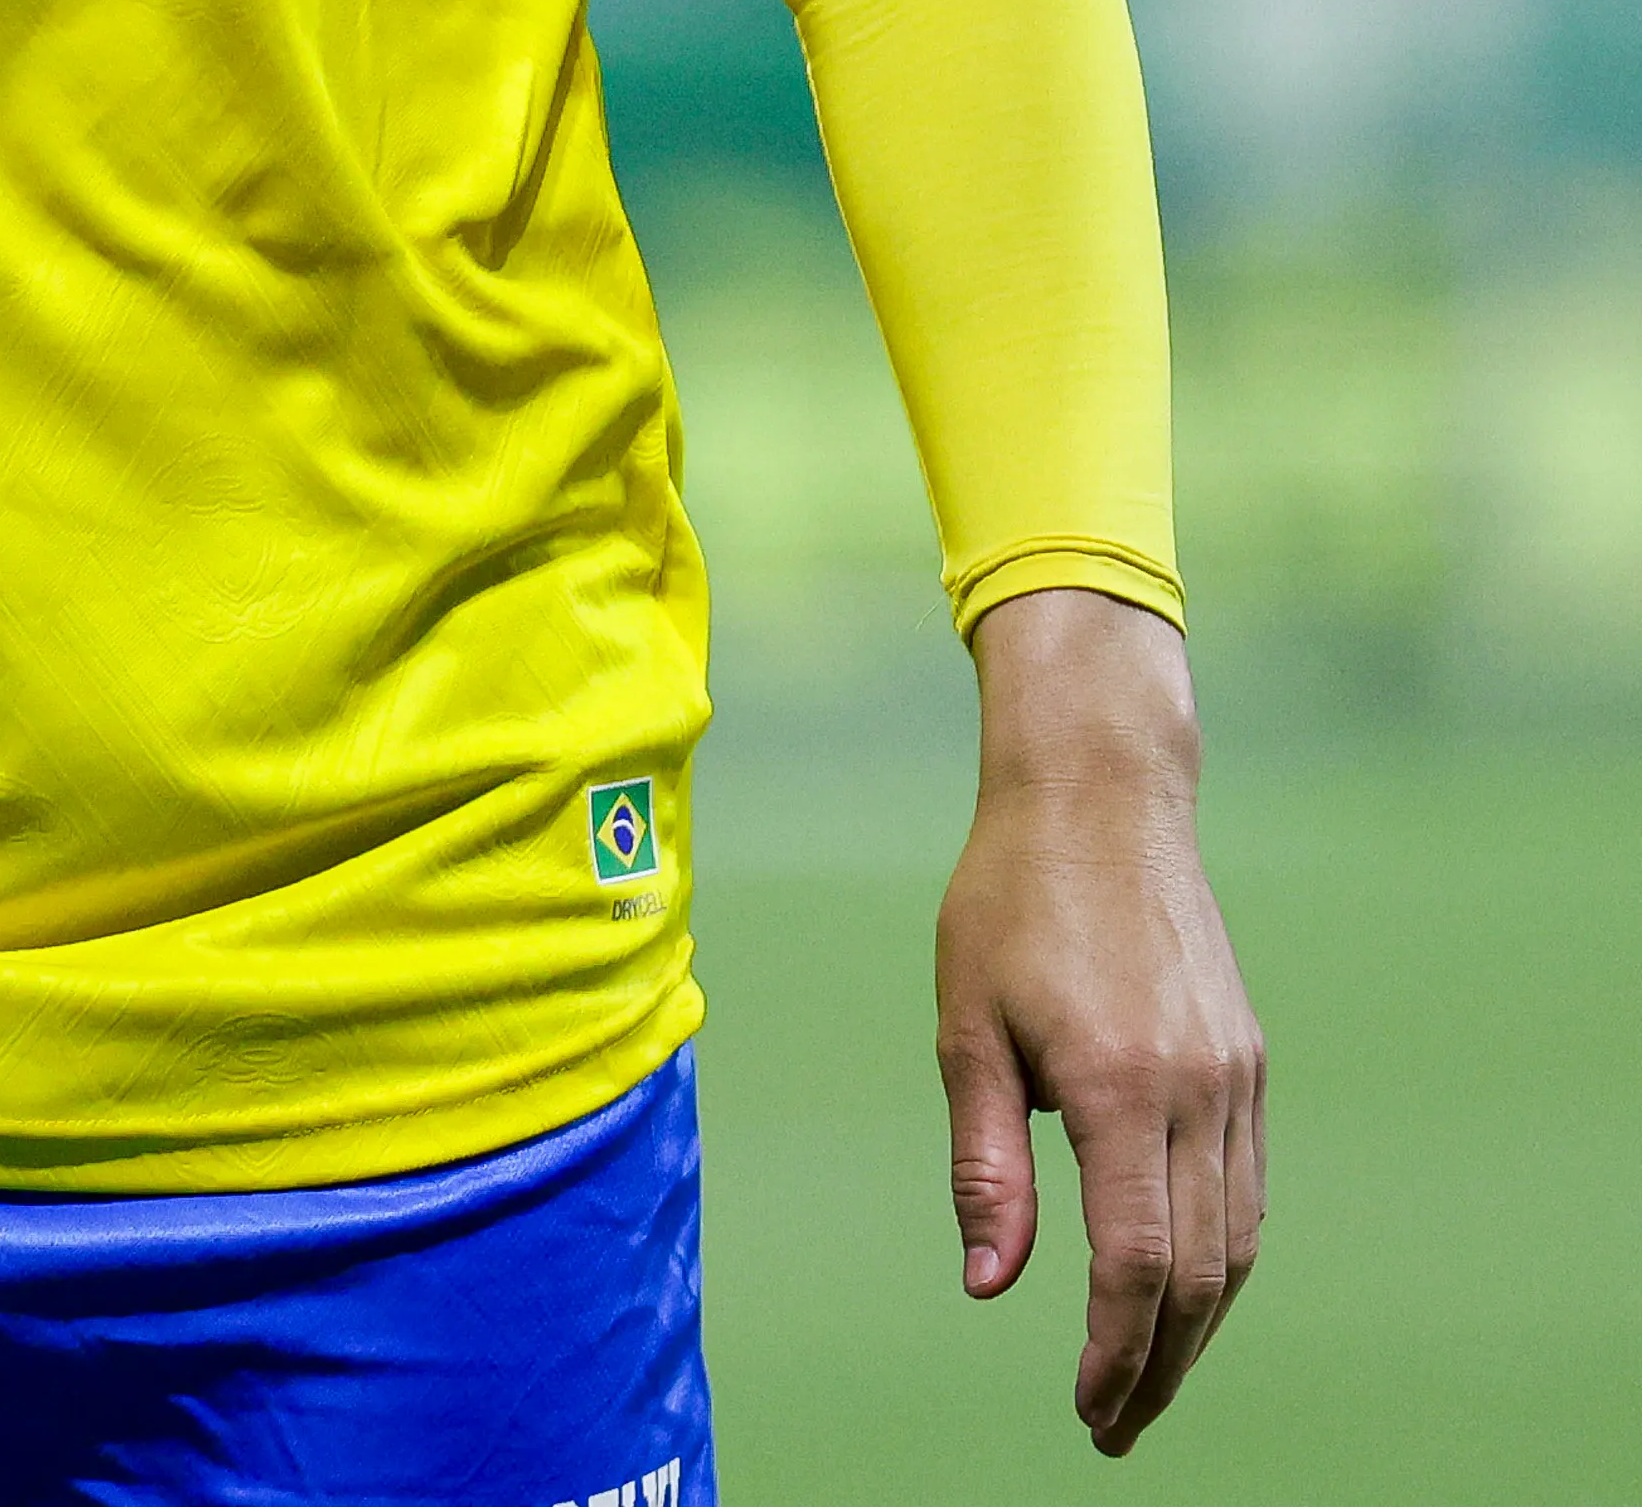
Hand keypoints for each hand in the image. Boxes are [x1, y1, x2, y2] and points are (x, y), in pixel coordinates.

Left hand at [937, 590, 1264, 1456]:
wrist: (1099, 793)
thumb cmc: (1010, 900)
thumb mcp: (968, 1027)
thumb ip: (986, 1164)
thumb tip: (991, 1286)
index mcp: (1119, 1086)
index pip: (1136, 1265)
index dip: (1115, 1351)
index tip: (1089, 1408)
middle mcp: (1196, 1090)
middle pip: (1198, 1274)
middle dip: (1160, 1365)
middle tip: (1114, 1423)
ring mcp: (1235, 1075)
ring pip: (1235, 1242)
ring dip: (1197, 1325)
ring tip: (1146, 1376)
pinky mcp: (1248, 1059)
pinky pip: (1246, 1188)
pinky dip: (1220, 1256)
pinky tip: (1181, 1285)